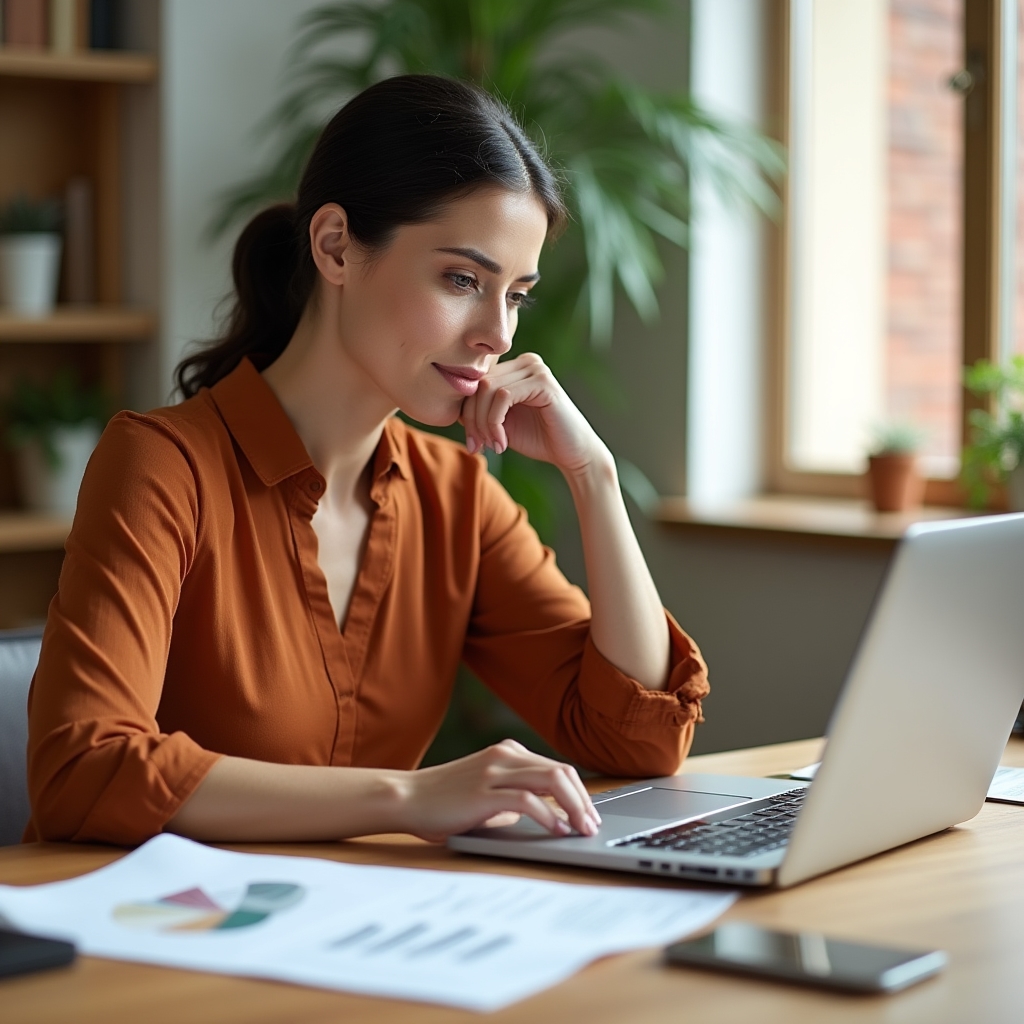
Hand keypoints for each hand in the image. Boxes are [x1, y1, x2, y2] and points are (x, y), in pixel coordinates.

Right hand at [397, 739, 601, 842]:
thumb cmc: (444, 801)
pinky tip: (556, 830)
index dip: (580, 793)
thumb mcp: (486, 793)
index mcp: (508, 752)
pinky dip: (548, 815)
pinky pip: (527, 800)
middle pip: (562, 771)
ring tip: (582, 829)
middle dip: (584, 800)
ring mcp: (495, 770)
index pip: (557, 768)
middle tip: (592, 825)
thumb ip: (513, 799)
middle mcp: (505, 755)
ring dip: (574, 807)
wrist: (407, 798)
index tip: (589, 815)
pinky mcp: (484, 791)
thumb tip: (544, 816)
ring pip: (551, 780)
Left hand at [460, 353, 609, 476]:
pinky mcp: (542, 381)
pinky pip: (503, 396)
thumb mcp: (500, 423)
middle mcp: (525, 362)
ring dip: (483, 423)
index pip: (476, 383)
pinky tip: (502, 443)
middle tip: (478, 446)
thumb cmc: (538, 439)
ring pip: (487, 390)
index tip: (473, 443)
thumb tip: (452, 406)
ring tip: (492, 445)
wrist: (572, 454)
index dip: (466, 413)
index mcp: (514, 369)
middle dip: (472, 420)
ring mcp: (535, 368)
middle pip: (478, 384)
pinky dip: (495, 422)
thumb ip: (479, 410)